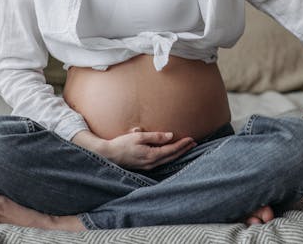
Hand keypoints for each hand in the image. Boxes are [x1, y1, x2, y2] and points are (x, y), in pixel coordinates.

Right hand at [72, 128, 196, 169]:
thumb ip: (155, 136)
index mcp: (151, 156)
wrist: (108, 155)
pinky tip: (172, 153)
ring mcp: (148, 166)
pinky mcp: (144, 166)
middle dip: (184, 150)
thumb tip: (170, 136)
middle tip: (194, 143)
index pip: (171, 150)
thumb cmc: (121, 144)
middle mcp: (151, 163)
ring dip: (178, 153)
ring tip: (187, 147)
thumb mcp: (138, 137)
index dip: (182, 144)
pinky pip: (161, 161)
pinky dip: (170, 156)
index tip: (191, 139)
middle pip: (172, 157)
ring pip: (168, 160)